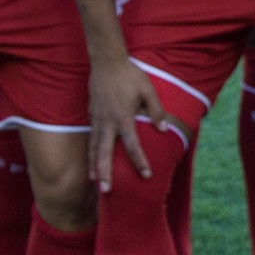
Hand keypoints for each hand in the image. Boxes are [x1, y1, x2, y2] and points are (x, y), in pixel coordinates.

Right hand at [89, 58, 165, 192]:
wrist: (106, 63)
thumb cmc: (130, 76)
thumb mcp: (148, 90)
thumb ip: (156, 111)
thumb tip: (163, 131)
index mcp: (123, 118)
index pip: (133, 145)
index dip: (140, 161)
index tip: (147, 175)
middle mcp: (107, 122)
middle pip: (105, 153)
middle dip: (105, 173)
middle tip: (107, 191)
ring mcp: (96, 120)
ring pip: (93, 148)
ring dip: (94, 166)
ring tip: (95, 182)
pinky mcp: (91, 116)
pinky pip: (91, 138)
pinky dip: (91, 152)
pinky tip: (92, 161)